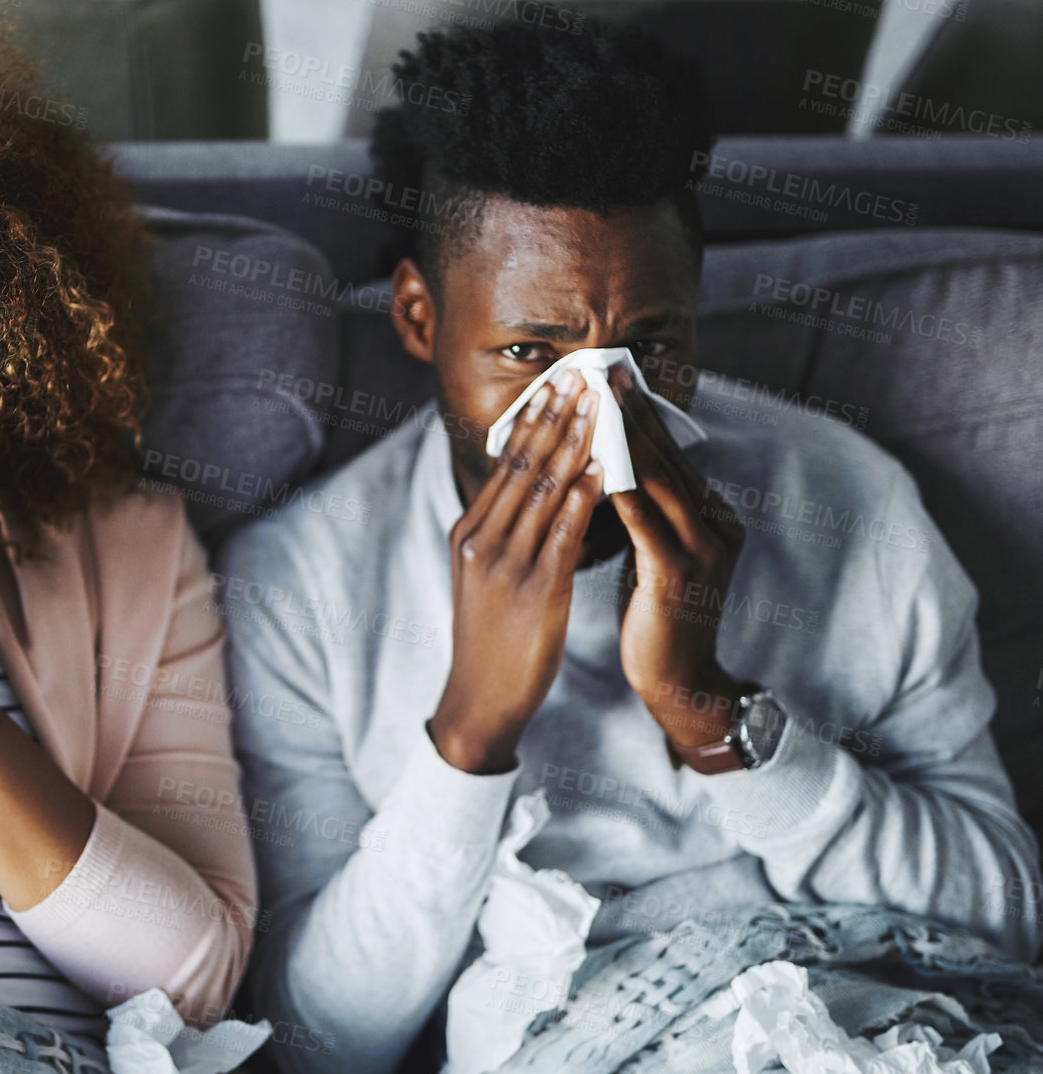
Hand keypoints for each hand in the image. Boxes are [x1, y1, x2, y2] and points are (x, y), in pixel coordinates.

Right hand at [430, 372, 603, 773]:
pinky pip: (562, 533)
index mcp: (469, 531)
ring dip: (575, 444)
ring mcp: (505, 563)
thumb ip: (504, 533)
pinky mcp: (534, 590)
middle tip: (582, 377)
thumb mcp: (485, 576)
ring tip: (600, 408)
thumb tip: (535, 493)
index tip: (558, 384)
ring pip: (543, 490)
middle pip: (523, 465)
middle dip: (556, 417)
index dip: (535, 420)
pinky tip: (604, 470)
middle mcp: (482, 539)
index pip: (506, 463)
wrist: (481, 696)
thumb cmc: (491, 639)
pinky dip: (583, 497)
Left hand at [606, 364, 747, 746]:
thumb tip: (614, 464)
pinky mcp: (678, 577)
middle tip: (603, 372)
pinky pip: (645, 524)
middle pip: (667, 457)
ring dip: (625, 441)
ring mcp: (702, 551)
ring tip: (595, 405)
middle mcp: (716, 526)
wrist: (678, 682)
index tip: (612, 377)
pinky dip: (621, 492)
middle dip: (633, 413)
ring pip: (658, 482)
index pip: (672, 454)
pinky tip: (598, 468)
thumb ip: (646, 511)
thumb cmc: (657, 615)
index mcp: (712, 517)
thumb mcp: (654, 552)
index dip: (641, 414)